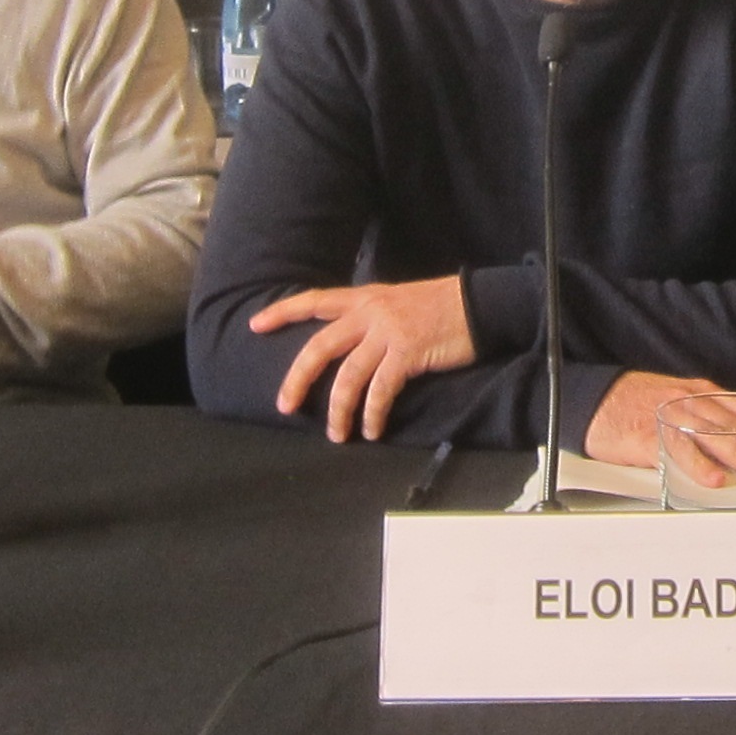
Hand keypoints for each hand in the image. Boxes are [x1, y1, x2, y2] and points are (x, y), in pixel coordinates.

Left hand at [255, 276, 474, 441]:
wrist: (480, 303)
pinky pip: (380, 391)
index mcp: (364, 298)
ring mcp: (388, 333)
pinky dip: (372, 414)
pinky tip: (371, 430)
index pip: (315, 300)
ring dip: (338, 411)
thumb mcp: (397, 302)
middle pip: (319, 347)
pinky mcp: (407, 354)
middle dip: (297, 378)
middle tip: (285, 406)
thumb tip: (351, 342)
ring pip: (348, 377)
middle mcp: (370, 313)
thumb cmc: (441, 306)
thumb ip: (371, 318)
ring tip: (336, 436)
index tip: (255, 325)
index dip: (283, 312)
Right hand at [585, 367, 735, 484]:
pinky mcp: (649, 435)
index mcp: (707, 396)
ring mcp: (673, 417)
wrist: (596, 401)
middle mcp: (696, 402)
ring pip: (714, 435)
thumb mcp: (686, 408)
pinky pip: (677, 450)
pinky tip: (713, 480)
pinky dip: (697, 465)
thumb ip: (715, 426)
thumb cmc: (640, 407)